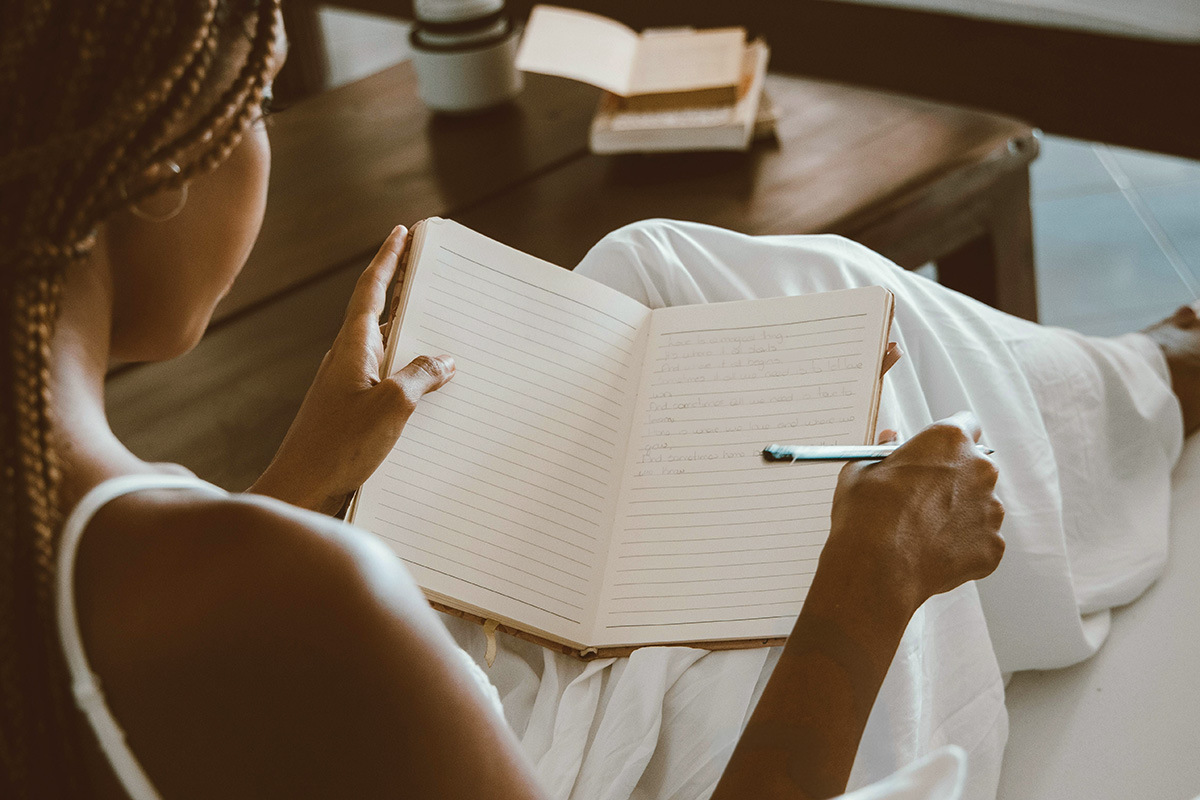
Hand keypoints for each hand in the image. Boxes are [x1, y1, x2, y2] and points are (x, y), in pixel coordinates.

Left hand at [251, 225, 454, 513]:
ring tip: (438, 321)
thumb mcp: (393, 406)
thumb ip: (422, 376)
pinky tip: (427, 383)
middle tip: (425, 265)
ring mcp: (345, 386)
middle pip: (377, 311)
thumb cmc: (339, 448)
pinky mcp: (350, 412)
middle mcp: (346, 360)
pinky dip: (406, 368)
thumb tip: (446, 359)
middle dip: (401, 287)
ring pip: (383, 347)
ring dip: (408, 330)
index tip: (402, 232)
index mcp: (352, 347)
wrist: (299, 491)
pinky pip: (385, 378)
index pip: (372, 289)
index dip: (388, 258)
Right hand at [823, 411, 1004, 616]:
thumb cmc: (866, 515)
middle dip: (954, 479)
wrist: (876, 570)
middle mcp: (979, 470)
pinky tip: (932, 552)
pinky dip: (961, 545)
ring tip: (923, 531)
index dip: (949, 440)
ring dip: (958, 513)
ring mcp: (991, 510)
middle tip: (922, 496)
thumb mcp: (862, 470)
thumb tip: (891, 440)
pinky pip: (979, 540)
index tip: (938, 451)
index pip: (966, 424)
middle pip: (974, 467)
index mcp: (949, 441)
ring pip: (979, 505)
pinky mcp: (992, 546)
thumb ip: (884, 451)